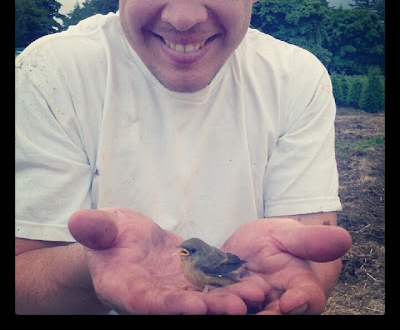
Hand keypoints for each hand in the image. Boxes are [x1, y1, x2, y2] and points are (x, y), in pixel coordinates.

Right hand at [68, 208, 269, 313]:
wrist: (126, 241)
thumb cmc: (109, 235)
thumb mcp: (102, 228)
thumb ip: (95, 229)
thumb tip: (78, 220)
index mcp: (126, 288)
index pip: (147, 302)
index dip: (169, 306)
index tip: (194, 307)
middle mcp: (154, 295)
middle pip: (182, 306)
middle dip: (210, 308)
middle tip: (239, 306)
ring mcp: (175, 287)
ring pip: (204, 296)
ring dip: (229, 297)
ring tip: (257, 293)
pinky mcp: (191, 276)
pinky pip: (213, 279)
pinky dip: (233, 281)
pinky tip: (255, 278)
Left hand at [221, 218, 351, 313]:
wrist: (251, 244)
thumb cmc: (277, 239)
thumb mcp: (290, 234)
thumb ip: (310, 240)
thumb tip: (344, 238)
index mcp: (299, 287)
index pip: (307, 298)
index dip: (301, 302)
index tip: (291, 300)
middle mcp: (276, 303)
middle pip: (274, 313)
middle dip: (264, 313)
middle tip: (248, 308)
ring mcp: (249, 304)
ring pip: (245, 310)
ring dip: (235, 309)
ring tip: (230, 305)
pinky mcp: (224, 299)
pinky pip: (219, 302)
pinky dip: (211, 302)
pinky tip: (201, 299)